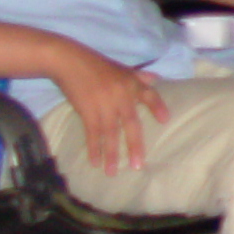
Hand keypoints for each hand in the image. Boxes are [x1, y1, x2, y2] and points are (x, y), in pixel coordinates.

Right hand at [55, 45, 170, 173]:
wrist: (68, 61)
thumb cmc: (94, 65)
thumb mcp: (119, 68)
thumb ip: (137, 76)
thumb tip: (155, 79)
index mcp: (131, 83)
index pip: (149, 95)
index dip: (157, 107)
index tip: (165, 120)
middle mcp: (121, 95)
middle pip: (131, 123)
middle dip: (134, 145)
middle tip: (137, 166)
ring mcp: (104, 103)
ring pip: (110, 133)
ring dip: (111, 153)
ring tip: (111, 172)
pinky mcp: (87, 109)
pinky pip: (93, 132)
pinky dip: (94, 147)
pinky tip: (95, 162)